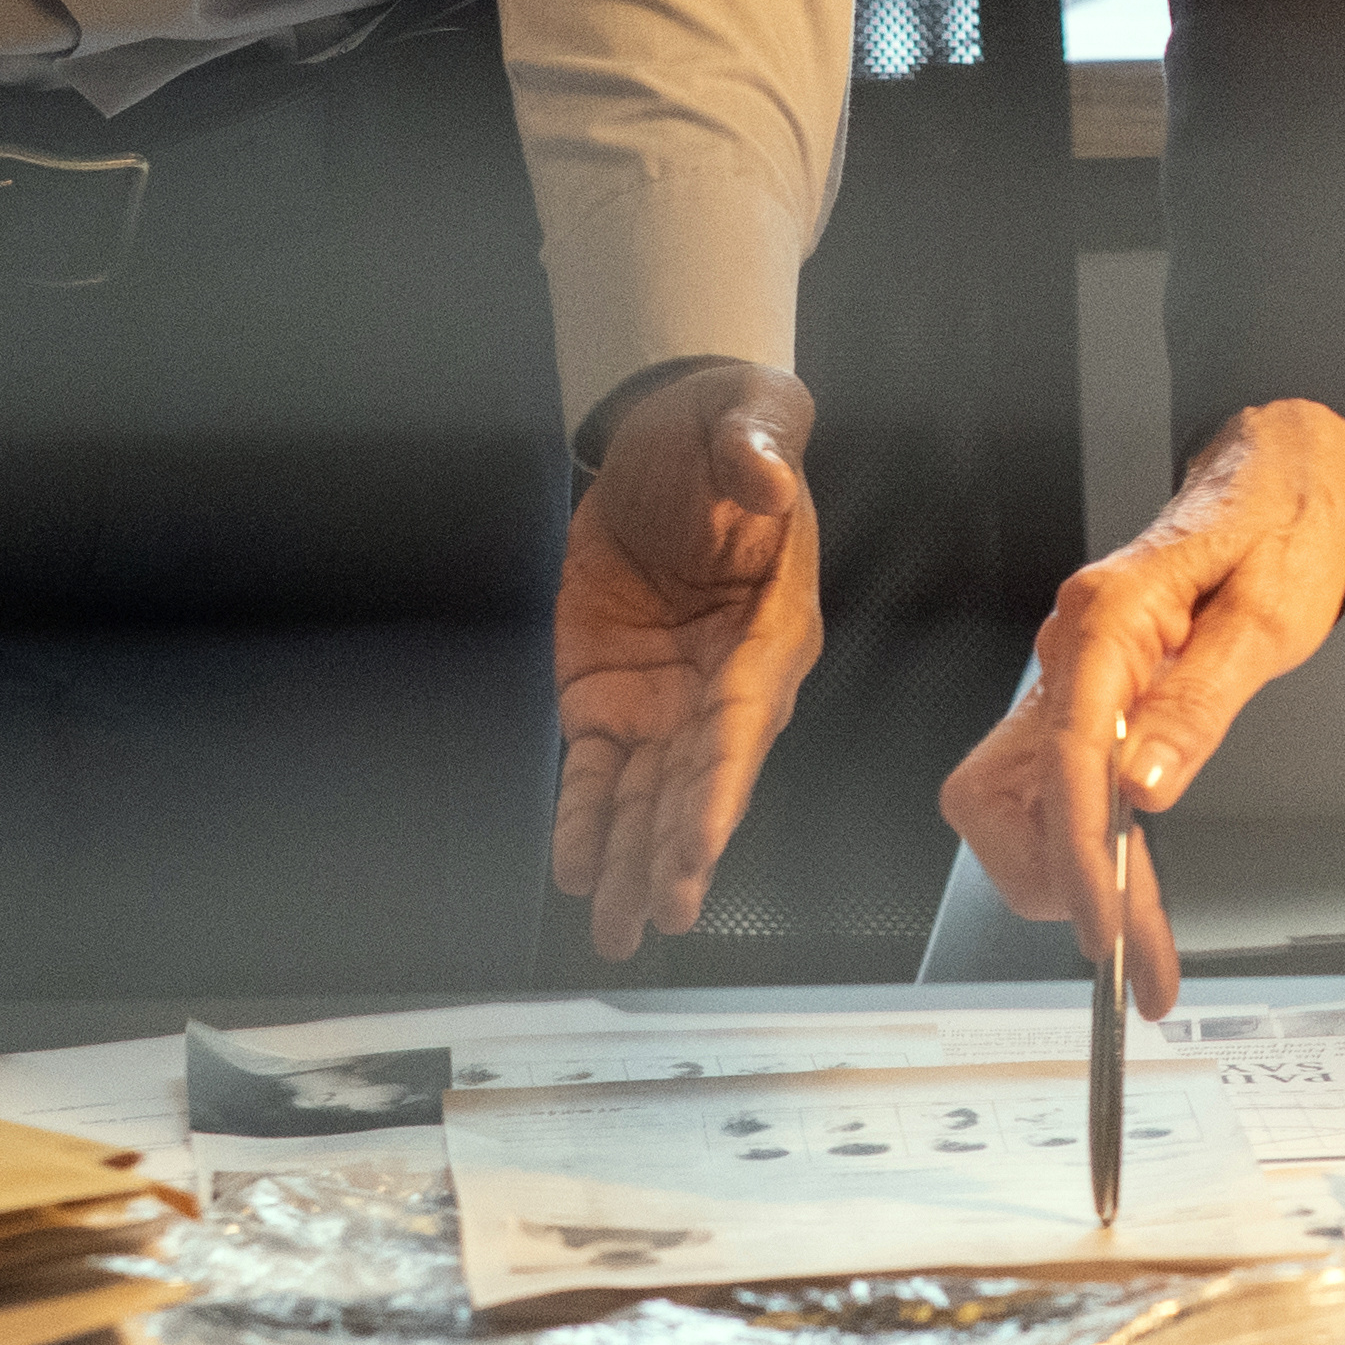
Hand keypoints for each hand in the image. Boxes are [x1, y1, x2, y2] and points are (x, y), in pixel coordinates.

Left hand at [549, 359, 823, 961]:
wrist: (670, 435)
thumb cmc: (728, 431)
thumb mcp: (751, 418)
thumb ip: (757, 448)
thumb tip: (762, 475)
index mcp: (770, 629)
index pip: (741, 720)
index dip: (719, 785)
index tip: (697, 842)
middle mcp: (723, 683)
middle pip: (699, 779)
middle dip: (679, 849)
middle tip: (662, 911)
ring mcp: (666, 698)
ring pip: (650, 795)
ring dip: (633, 860)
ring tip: (615, 926)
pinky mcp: (610, 697)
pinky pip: (598, 772)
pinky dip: (585, 820)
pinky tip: (574, 869)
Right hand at [942, 400, 1344, 1017]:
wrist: (1272, 469)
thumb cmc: (1276, 524)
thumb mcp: (1267, 617)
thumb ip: (1198, 705)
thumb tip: (1143, 789)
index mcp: (1107, 619)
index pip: (1069, 759)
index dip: (1081, 853)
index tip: (1107, 925)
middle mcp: (1068, 649)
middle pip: (1009, 795)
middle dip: (1061, 882)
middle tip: (1134, 947)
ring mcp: (1065, 675)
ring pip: (1013, 805)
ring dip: (1063, 875)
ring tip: (1136, 922)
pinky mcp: (1077, 698)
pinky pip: (1046, 790)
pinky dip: (1074, 848)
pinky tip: (1120, 876)